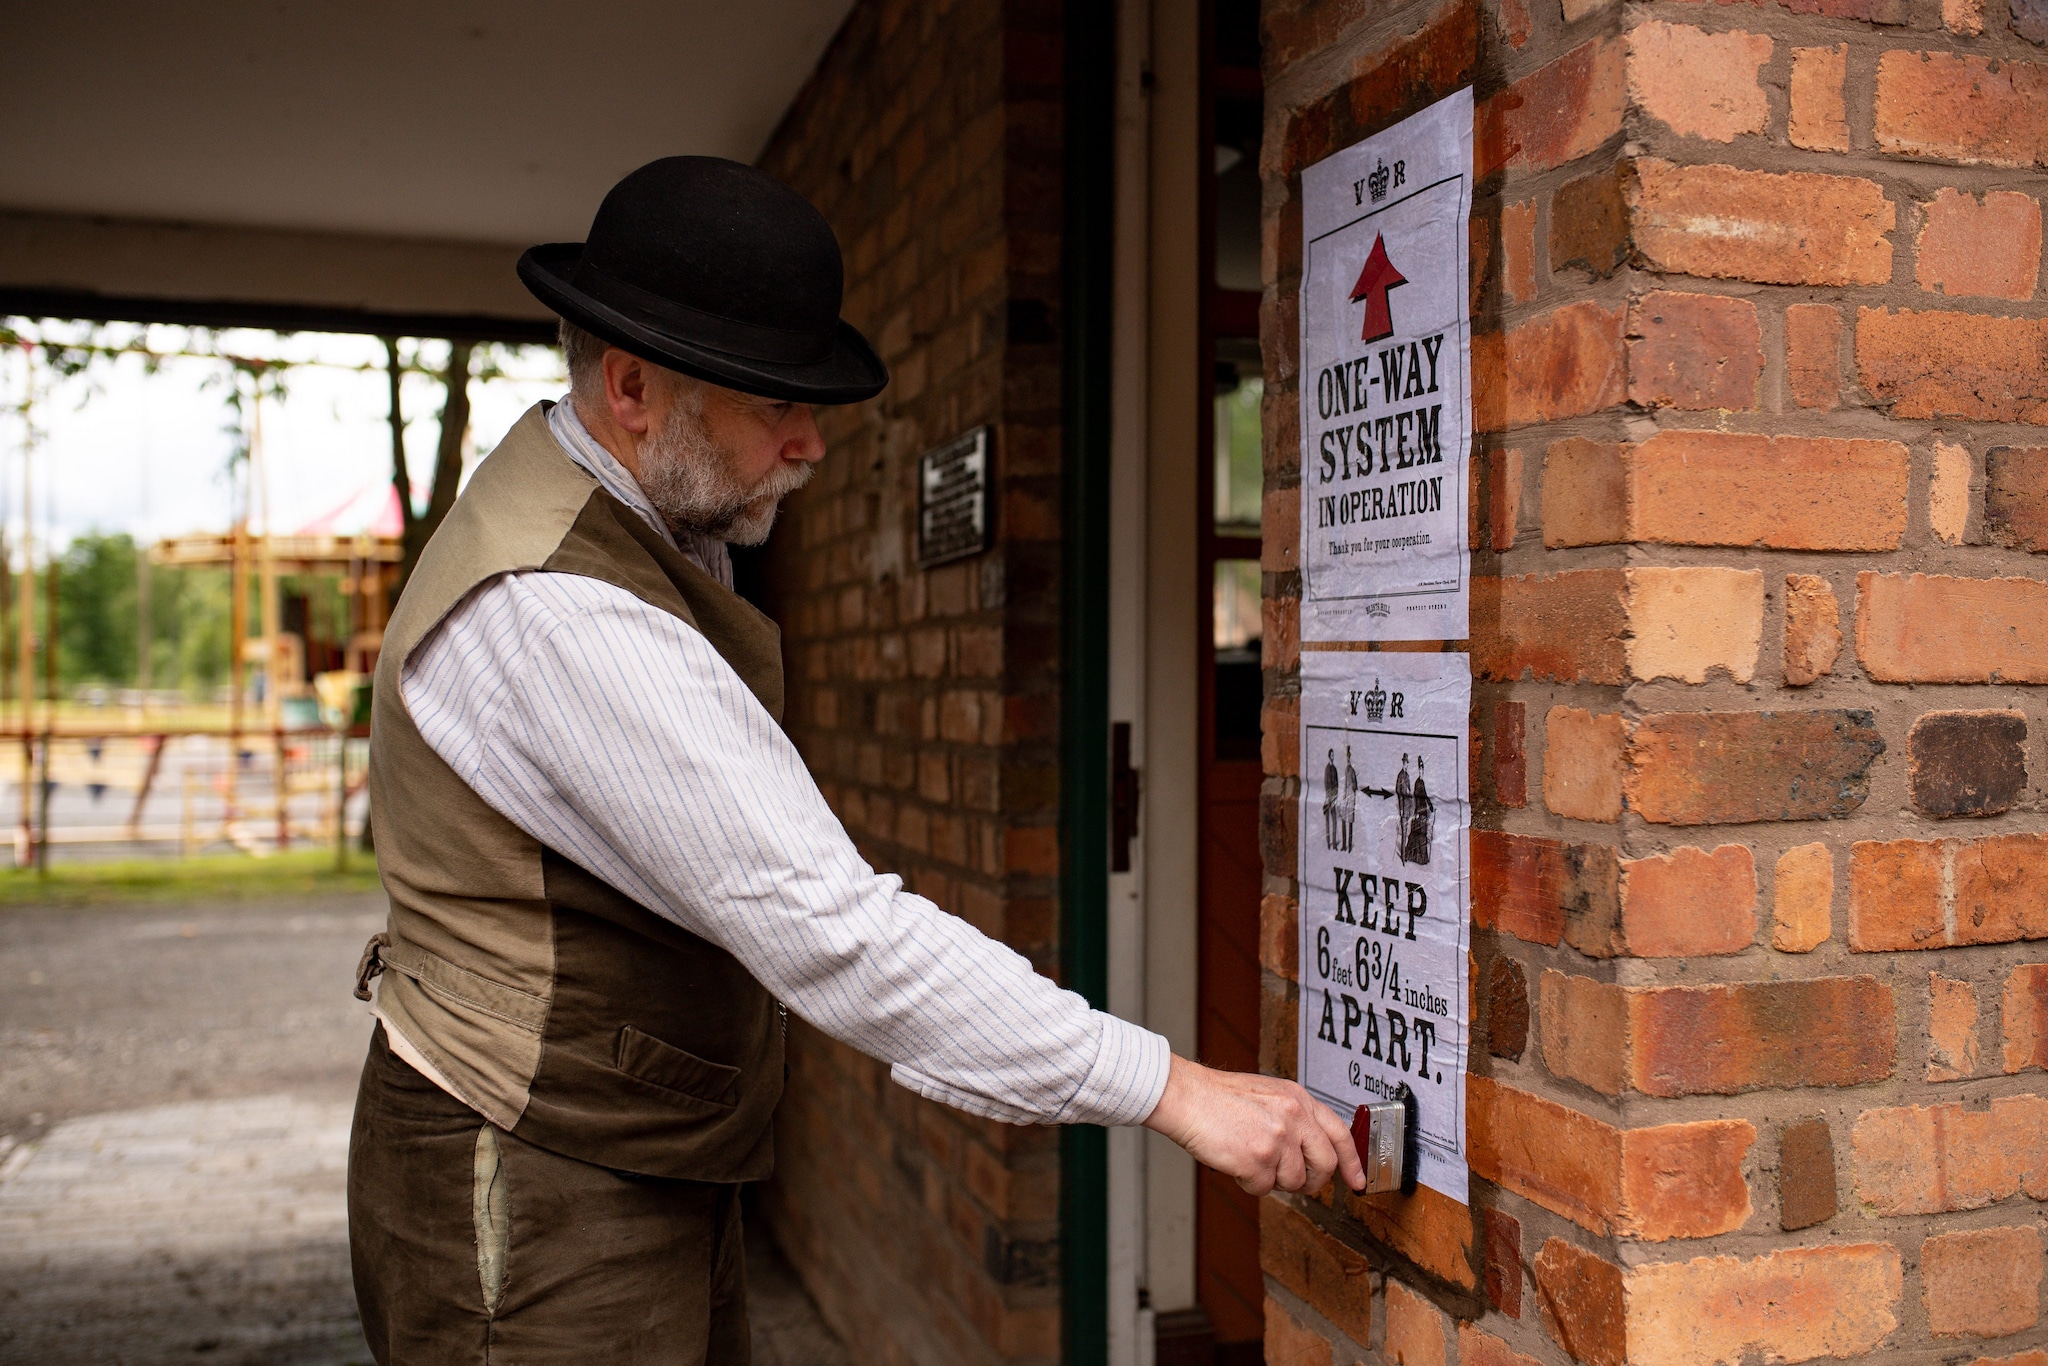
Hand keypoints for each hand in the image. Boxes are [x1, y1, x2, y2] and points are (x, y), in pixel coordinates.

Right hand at [1142, 1054, 1365, 1196]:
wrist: (1188, 1097)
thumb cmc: (1220, 1097)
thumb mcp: (1268, 1094)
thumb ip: (1295, 1117)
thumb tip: (1311, 1151)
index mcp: (1299, 1099)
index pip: (1340, 1134)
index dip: (1352, 1162)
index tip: (1357, 1180)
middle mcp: (1295, 1117)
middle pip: (1324, 1165)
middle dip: (1311, 1181)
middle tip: (1294, 1181)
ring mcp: (1278, 1139)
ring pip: (1293, 1181)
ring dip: (1272, 1179)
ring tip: (1250, 1158)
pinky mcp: (1259, 1160)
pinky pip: (1264, 1188)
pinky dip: (1249, 1182)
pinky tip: (1235, 1161)